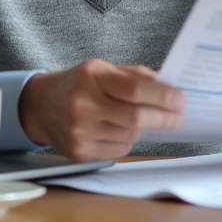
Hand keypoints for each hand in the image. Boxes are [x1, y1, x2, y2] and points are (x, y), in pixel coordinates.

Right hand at [19, 59, 185, 161]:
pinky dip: (127, 140)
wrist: (41, 106)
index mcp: (91, 77)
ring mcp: (79, 131)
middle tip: (178, 117)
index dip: (162, 97)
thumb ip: (135, 76)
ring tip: (142, 119)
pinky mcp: (79, 152)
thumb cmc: (78, 84)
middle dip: (163, 118)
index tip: (180, 99)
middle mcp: (82, 105)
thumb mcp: (103, 69)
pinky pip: (118, 150)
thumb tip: (168, 87)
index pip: (134, 90)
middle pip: (135, 118)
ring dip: (144, 129)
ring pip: (129, 136)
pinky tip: (119, 130)